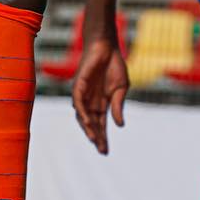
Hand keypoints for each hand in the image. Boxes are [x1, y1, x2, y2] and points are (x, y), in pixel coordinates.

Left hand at [71, 33, 128, 154]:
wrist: (106, 46)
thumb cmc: (114, 65)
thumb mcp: (121, 88)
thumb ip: (118, 105)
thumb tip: (120, 125)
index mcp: (101, 104)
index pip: (100, 125)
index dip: (103, 138)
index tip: (105, 152)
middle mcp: (90, 102)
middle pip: (91, 124)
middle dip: (96, 137)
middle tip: (102, 150)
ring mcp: (83, 95)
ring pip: (82, 116)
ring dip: (88, 128)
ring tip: (95, 139)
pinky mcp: (78, 86)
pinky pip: (78, 102)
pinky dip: (82, 112)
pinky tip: (88, 121)